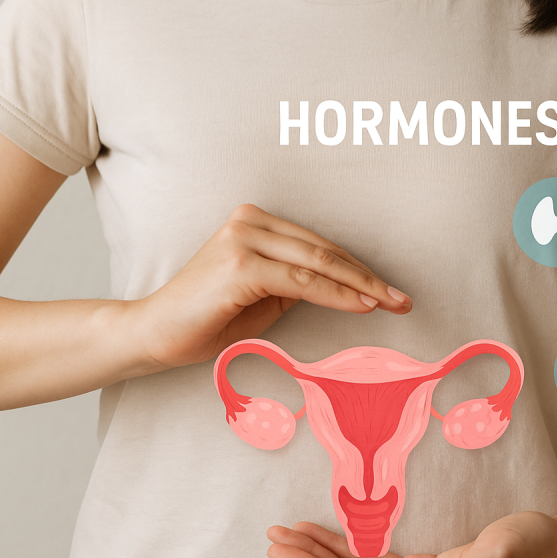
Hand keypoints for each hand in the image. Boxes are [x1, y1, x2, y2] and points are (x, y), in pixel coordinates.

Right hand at [132, 203, 411, 368]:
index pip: (318, 246)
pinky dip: (336, 294)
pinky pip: (302, 281)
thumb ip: (295, 285)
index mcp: (254, 223)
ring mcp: (243, 240)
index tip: (389, 292)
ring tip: (391, 304)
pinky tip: (363, 305)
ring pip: (318, 263)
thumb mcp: (263, 299)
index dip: (357, 269)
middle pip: (324, 250)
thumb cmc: (206, 321)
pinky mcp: (240, 265)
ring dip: (361, 285)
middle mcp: (249, 222)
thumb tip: (341, 288)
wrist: (154, 334)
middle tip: (402, 299)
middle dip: (368, 277)